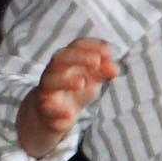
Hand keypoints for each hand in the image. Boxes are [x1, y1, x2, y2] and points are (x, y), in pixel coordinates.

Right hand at [15, 37, 117, 159]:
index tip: (108, 52)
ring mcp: (48, 90)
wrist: (54, 114)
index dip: (91, 46)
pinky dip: (58, 111)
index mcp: (66, 60)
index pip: (76, 46)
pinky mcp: (45, 110)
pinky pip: (48, 109)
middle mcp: (54, 72)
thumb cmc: (76, 89)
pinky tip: (69, 114)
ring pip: (50, 82)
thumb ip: (103, 71)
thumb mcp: (92, 78)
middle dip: (78, 58)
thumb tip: (115, 69)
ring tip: (81, 83)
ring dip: (66, 81)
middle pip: (60, 59)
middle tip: (96, 62)